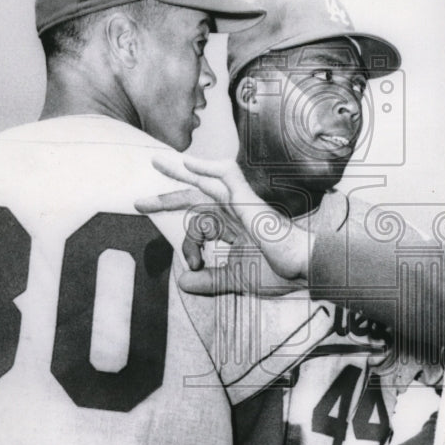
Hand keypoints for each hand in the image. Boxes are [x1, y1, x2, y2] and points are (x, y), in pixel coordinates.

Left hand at [135, 153, 312, 291]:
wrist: (304, 267)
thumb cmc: (279, 271)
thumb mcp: (233, 280)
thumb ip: (208, 281)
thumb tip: (181, 282)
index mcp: (235, 228)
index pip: (200, 225)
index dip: (186, 244)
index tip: (191, 266)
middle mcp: (236, 212)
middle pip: (197, 199)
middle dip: (168, 199)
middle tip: (140, 203)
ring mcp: (242, 204)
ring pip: (206, 183)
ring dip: (180, 173)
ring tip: (157, 163)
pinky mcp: (247, 199)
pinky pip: (225, 175)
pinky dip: (207, 167)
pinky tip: (188, 162)